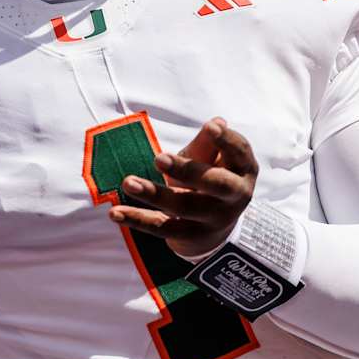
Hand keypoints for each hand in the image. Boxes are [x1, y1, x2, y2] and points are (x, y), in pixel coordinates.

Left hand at [109, 117, 256, 257]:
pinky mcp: (189, 236)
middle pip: (215, 184)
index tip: (210, 126)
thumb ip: (208, 145)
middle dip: (188, 171)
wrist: (214, 227)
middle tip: (158, 158)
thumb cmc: (210, 177)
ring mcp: (212, 220)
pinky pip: (162, 228)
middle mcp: (234, 197)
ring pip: (183, 207)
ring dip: (154, 194)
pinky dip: (137, 220)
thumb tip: (216, 123)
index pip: (239, 152)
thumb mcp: (211, 159)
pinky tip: (115, 213)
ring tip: (128, 182)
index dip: (226, 140)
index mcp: (243, 171)